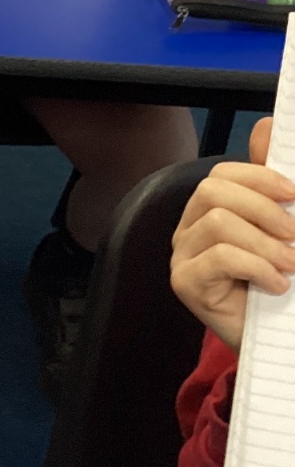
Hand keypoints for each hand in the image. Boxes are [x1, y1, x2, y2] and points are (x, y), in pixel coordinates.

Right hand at [171, 118, 294, 350]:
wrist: (278, 340)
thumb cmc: (281, 283)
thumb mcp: (284, 230)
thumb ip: (274, 186)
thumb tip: (268, 126)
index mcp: (213, 211)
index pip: (223, 174)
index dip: (260, 178)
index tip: (294, 195)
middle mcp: (191, 229)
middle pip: (214, 191)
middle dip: (263, 209)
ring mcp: (183, 256)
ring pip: (218, 222)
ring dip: (266, 244)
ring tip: (290, 266)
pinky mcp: (185, 283)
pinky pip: (217, 258)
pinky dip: (257, 268)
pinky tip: (276, 285)